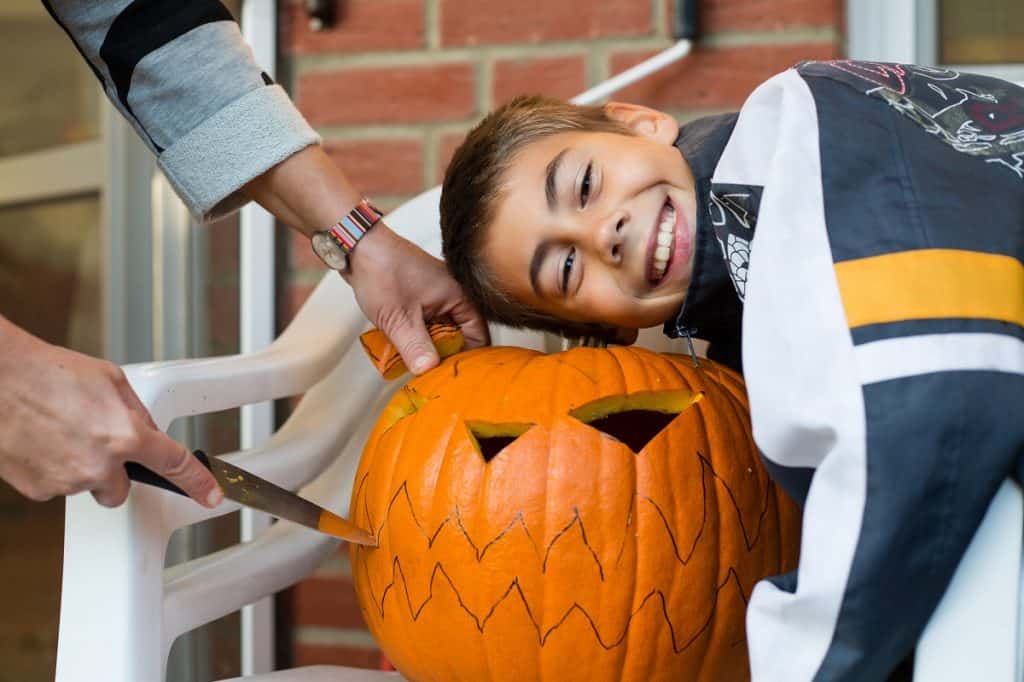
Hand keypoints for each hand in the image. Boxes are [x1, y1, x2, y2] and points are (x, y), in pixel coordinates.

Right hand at [0, 319, 222, 507]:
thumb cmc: (46, 373)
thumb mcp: (110, 380)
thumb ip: (137, 412)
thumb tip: (151, 433)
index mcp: (125, 434)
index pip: (174, 464)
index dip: (197, 482)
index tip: (211, 495)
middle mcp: (99, 465)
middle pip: (121, 489)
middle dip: (114, 472)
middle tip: (92, 441)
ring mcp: (67, 482)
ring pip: (87, 486)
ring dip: (81, 467)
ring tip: (59, 432)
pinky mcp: (38, 490)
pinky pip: (57, 486)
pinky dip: (53, 470)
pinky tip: (41, 442)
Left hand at [344, 223, 488, 373]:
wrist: (358, 245)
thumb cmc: (382, 272)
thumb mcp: (399, 318)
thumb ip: (415, 347)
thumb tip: (428, 371)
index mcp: (460, 296)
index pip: (479, 336)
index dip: (467, 359)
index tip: (453, 377)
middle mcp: (454, 295)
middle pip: (460, 336)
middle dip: (444, 355)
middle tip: (431, 375)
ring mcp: (438, 295)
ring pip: (441, 331)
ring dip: (428, 346)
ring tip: (414, 363)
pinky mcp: (422, 297)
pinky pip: (427, 323)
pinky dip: (417, 336)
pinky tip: (402, 347)